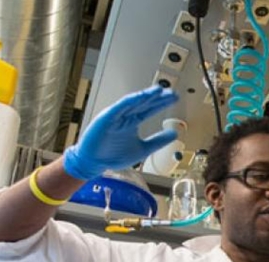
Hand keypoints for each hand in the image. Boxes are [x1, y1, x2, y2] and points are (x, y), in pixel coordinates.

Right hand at [62, 86, 179, 179]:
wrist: (93, 163)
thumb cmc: (113, 155)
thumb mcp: (143, 149)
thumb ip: (158, 141)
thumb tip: (174, 134)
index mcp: (133, 122)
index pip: (150, 109)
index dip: (162, 103)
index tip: (174, 98)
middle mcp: (125, 116)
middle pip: (143, 103)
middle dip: (157, 97)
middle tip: (172, 92)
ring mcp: (116, 116)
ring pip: (132, 103)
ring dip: (145, 96)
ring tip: (158, 91)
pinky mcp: (106, 118)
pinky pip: (118, 108)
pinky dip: (129, 102)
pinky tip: (139, 97)